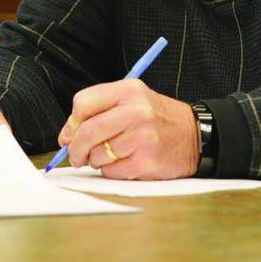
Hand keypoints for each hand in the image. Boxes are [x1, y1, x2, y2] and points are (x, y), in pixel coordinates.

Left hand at [59, 79, 199, 178]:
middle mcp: (137, 111)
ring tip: (112, 154)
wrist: (194, 136)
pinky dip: (111, 170)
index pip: (83, 103)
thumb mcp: (131, 100)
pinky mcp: (146, 161)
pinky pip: (112, 171)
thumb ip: (98, 112)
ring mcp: (143, 137)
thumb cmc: (157, 118)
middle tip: (76, 155)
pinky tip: (126, 161)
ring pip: (98, 155)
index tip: (70, 133)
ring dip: (97, 160)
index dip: (71, 122)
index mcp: (129, 90)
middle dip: (75, 148)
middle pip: (87, 132)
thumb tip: (65, 136)